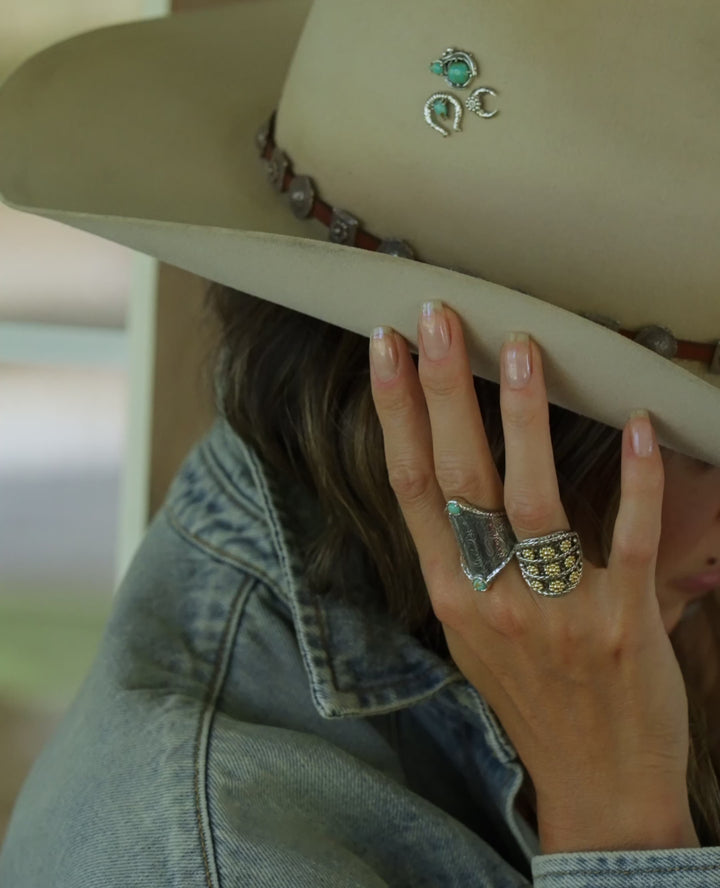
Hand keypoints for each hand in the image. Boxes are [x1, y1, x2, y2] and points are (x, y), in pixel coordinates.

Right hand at [369, 303, 695, 846]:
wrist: (599, 785)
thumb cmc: (534, 701)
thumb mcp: (474, 633)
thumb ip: (464, 557)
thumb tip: (450, 474)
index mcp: (452, 595)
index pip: (411, 486)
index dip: (395, 412)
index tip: (384, 348)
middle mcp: (494, 599)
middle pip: (459, 478)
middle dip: (442, 391)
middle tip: (437, 317)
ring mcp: (557, 610)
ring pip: (532, 499)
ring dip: (524, 418)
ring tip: (519, 347)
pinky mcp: (622, 619)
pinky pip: (630, 536)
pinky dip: (635, 477)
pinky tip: (636, 422)